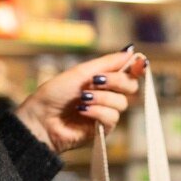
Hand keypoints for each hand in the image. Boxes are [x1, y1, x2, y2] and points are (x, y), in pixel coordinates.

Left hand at [14, 49, 147, 154]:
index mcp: (102, 79)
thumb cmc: (55, 93)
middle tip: (96, 80)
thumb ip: (107, 63)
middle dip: (116, 80)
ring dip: (102, 98)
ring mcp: (105, 112)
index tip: (139, 62)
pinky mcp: (102, 130)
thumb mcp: (81, 72)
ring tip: (82, 98)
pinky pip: (112, 117)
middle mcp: (106, 95)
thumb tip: (131, 51)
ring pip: (121, 103)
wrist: (41, 118)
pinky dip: (97, 111)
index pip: (128, 73)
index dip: (137, 67)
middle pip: (131, 87)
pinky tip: (82, 111)